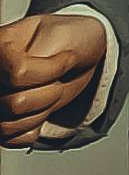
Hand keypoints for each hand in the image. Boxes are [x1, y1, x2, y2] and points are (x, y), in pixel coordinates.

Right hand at [0, 10, 108, 145]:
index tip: (68, 57)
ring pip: (10, 125)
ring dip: (43, 109)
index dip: (51, 70)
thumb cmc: (67, 39)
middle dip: (51, 92)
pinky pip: (12, 139)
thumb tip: (16, 77)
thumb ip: (35, 56)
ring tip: (52, 89)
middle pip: (16, 103)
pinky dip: (34, 127)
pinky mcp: (2, 120)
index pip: (19, 74)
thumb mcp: (58, 35)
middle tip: (61, 74)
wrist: (75, 51)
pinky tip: (43, 107)